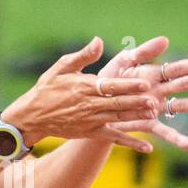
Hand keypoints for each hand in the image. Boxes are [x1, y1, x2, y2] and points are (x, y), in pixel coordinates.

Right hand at [2, 37, 160, 150]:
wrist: (32, 117)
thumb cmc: (47, 88)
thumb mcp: (61, 67)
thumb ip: (83, 55)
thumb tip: (99, 41)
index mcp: (84, 87)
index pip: (110, 86)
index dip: (128, 85)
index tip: (144, 83)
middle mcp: (89, 105)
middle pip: (118, 103)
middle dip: (137, 102)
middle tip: (154, 99)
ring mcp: (91, 121)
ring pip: (119, 119)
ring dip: (137, 117)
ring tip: (154, 114)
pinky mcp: (91, 132)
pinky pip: (114, 137)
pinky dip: (131, 143)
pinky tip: (147, 147)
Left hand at [95, 36, 187, 150]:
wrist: (93, 103)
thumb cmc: (109, 79)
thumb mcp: (124, 61)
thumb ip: (143, 52)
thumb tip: (166, 40)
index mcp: (154, 75)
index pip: (177, 69)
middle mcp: (159, 91)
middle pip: (185, 85)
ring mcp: (155, 108)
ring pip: (182, 106)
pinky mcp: (148, 124)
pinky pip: (165, 133)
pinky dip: (178, 140)